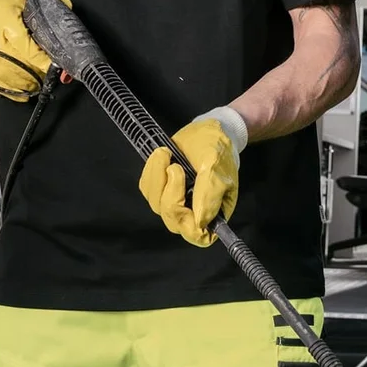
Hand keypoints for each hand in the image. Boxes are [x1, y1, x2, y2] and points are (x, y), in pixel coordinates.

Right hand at [0, 0, 61, 98]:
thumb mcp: (20, 0)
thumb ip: (43, 7)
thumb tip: (66, 8)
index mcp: (3, 19)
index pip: (26, 46)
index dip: (42, 59)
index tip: (55, 66)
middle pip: (18, 64)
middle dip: (37, 74)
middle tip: (49, 76)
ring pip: (7, 77)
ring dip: (26, 84)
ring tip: (38, 84)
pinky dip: (11, 91)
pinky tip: (22, 91)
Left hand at [141, 109, 246, 246]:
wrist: (208, 131)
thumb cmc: (219, 150)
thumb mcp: (218, 169)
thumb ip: (210, 195)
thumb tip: (201, 223)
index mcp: (213, 213)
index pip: (198, 235)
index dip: (187, 222)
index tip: (183, 195)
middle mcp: (193, 213)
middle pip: (173, 219)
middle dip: (170, 192)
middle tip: (176, 166)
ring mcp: (175, 202)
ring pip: (156, 204)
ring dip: (158, 178)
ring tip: (167, 154)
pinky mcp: (160, 189)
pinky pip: (147, 190)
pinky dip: (151, 172)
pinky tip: (161, 156)